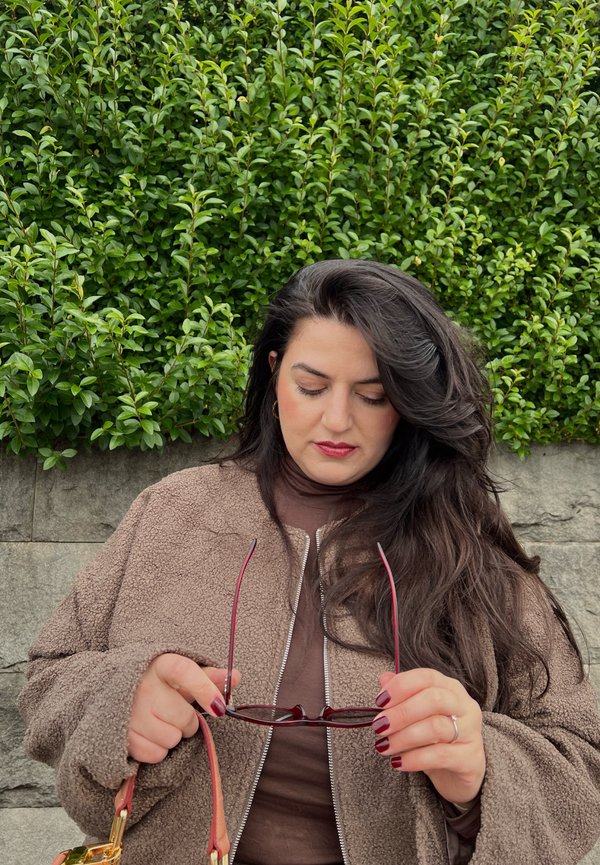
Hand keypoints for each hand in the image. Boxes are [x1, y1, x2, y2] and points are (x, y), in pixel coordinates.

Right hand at [128, 653, 240, 763]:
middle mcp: (144, 687)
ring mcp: (131, 712)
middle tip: (175, 711)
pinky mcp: (123, 736)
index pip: (185, 672)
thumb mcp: (180, 673)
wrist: (113, 688)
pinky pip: (156, 754)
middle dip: (187, 720)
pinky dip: (158, 750)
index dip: (204, 689)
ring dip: (173, 735)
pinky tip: (150, 734)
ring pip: (172, 739)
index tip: (219, 708)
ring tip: (160, 721)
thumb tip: (235, 676)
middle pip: (185, 718)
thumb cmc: (157, 682)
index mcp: (161, 665)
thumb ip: (208, 676)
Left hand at [372, 668, 484, 805]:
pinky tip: (398, 762)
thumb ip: (403, 695)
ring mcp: (471, 732)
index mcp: (450, 688)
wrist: (461, 771)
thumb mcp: (419, 714)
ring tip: (384, 746)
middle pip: (433, 699)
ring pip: (435, 727)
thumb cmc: (437, 737)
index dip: (401, 686)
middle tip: (379, 726)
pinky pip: (439, 755)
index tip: (380, 701)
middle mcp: (464, 706)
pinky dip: (414, 758)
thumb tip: (384, 679)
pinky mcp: (470, 759)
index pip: (427, 677)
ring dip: (403, 737)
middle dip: (401, 712)